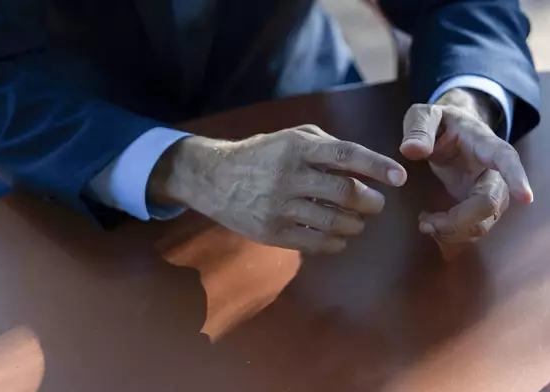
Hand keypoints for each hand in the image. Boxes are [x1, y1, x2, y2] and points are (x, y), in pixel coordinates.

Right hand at [149, 125, 406, 253]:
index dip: (376, 166)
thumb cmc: (261, 154)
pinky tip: (339, 237)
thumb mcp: (290, 137)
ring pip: (334, 222)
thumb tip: (366, 164)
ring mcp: (279, 207)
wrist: (215, 178)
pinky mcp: (271, 233)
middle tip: (376, 203)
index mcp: (296, 148)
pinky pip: (316, 243)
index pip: (345, 155)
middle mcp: (288, 176)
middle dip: (371, 201)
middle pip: (344, 193)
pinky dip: (336, 242)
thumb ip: (326, 146)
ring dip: (356, 224)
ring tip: (357, 220)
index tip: (400, 177)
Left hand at [400, 88, 532, 242]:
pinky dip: (452, 234)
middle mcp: (493, 171)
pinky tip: (430, 225)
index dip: (516, 178)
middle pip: (492, 203)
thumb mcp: (423, 115)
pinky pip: (474, 228)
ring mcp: (488, 190)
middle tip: (425, 223)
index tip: (526, 198)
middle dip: (460, 220)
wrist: (447, 130)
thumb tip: (411, 150)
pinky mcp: (477, 205)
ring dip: (454, 232)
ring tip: (424, 223)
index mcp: (484, 144)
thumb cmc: (439, 122)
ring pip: (484, 222)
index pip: (506, 159)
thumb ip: (418, 128)